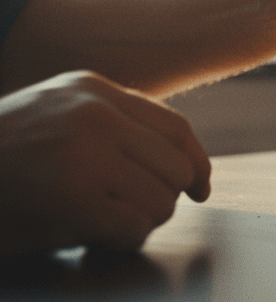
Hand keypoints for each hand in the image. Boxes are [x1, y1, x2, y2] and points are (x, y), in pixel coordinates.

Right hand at [0, 71, 211, 254]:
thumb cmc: (1, 162)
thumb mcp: (56, 119)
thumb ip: (111, 128)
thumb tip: (182, 167)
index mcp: (93, 90)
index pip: (175, 127)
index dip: (197, 162)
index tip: (199, 187)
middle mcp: (95, 113)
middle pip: (175, 166)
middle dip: (163, 199)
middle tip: (130, 217)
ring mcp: (86, 151)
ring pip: (161, 199)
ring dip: (142, 223)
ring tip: (105, 226)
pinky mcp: (74, 195)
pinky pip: (135, 227)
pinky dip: (122, 242)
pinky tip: (95, 241)